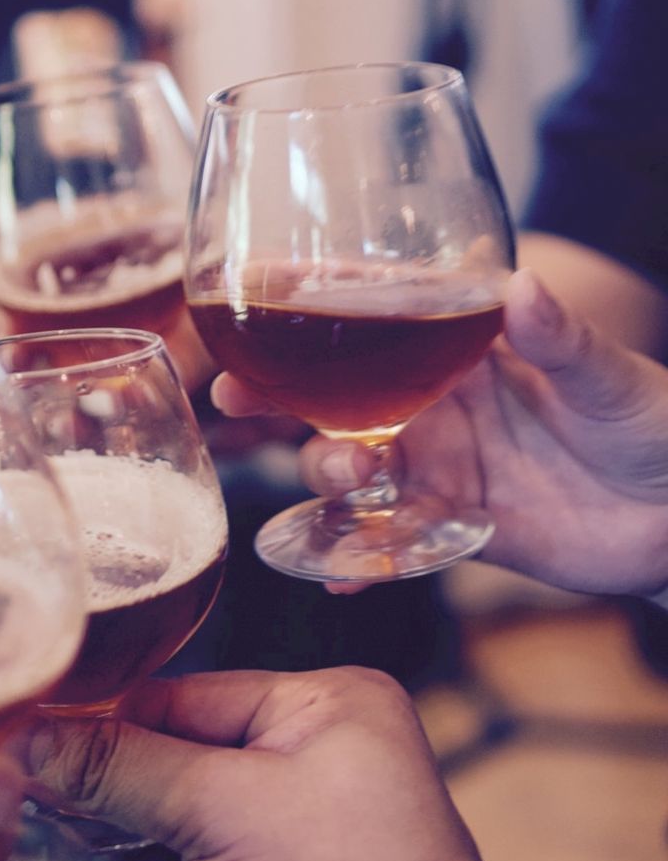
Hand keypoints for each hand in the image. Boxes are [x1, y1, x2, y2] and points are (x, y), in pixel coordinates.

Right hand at [25, 669, 499, 860]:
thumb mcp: (224, 810)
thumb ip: (123, 766)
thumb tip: (31, 736)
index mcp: (326, 705)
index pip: (185, 695)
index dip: (109, 726)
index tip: (32, 745)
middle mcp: (317, 750)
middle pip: (177, 753)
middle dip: (112, 788)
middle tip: (35, 804)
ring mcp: (303, 821)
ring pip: (181, 811)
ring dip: (126, 833)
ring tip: (59, 840)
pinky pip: (199, 853)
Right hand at [213, 270, 667, 596]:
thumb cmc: (656, 427)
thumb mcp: (612, 380)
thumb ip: (562, 340)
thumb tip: (521, 285)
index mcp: (464, 352)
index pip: (375, 315)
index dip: (311, 299)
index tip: (252, 287)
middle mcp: (435, 406)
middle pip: (333, 393)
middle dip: (277, 392)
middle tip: (234, 394)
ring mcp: (436, 468)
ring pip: (351, 466)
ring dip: (329, 471)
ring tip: (348, 481)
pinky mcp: (447, 527)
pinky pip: (388, 541)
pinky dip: (359, 559)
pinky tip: (339, 576)